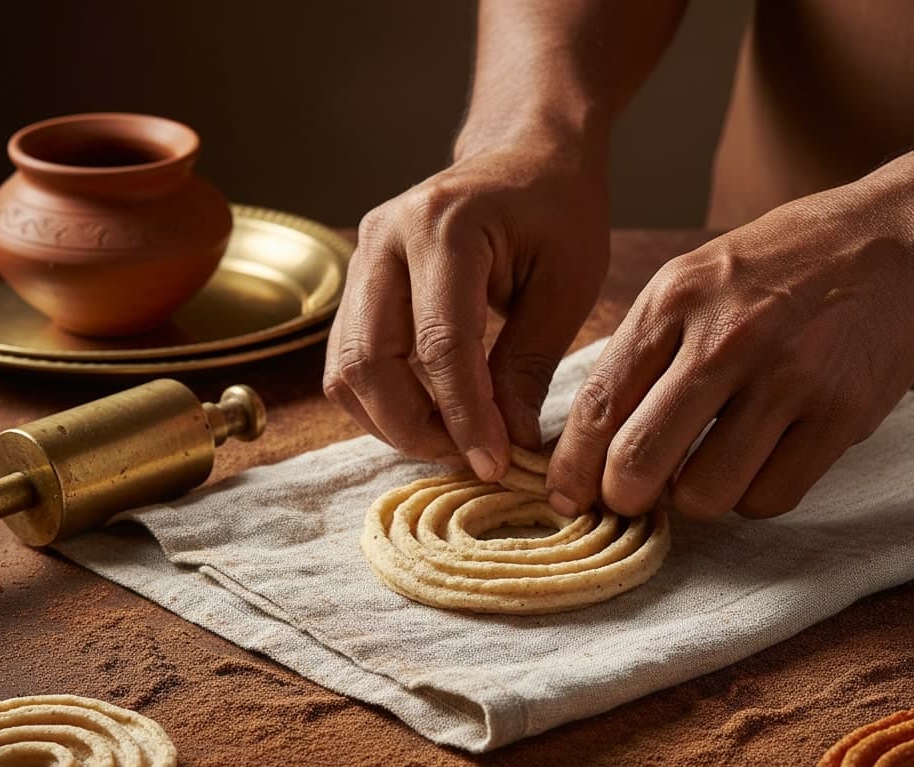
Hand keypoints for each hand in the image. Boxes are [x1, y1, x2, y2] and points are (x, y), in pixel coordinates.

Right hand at [324, 143, 608, 479]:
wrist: (525, 154)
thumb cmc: (557, 211)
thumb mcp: (567, 285)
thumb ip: (530, 365)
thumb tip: (508, 445)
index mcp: (443, 226)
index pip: (440, 345)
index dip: (465, 417)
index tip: (495, 465)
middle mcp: (384, 239)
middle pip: (368, 363)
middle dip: (414, 429)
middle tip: (470, 458)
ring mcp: (362, 260)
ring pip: (346, 370)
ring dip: (392, 422)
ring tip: (454, 440)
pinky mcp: (359, 285)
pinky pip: (350, 362)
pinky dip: (384, 403)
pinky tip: (433, 415)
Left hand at [547, 179, 913, 519]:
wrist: (895, 244)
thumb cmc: (777, 270)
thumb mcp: (691, 282)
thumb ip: (639, 354)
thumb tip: (586, 440)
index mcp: (674, 302)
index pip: (597, 405)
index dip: (571, 467)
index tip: (565, 497)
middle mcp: (726, 339)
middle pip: (639, 461)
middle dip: (622, 497)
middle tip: (631, 498)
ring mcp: (788, 378)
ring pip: (704, 494)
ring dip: (694, 499)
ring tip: (706, 468)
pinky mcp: (840, 415)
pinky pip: (769, 498)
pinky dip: (753, 497)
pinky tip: (758, 463)